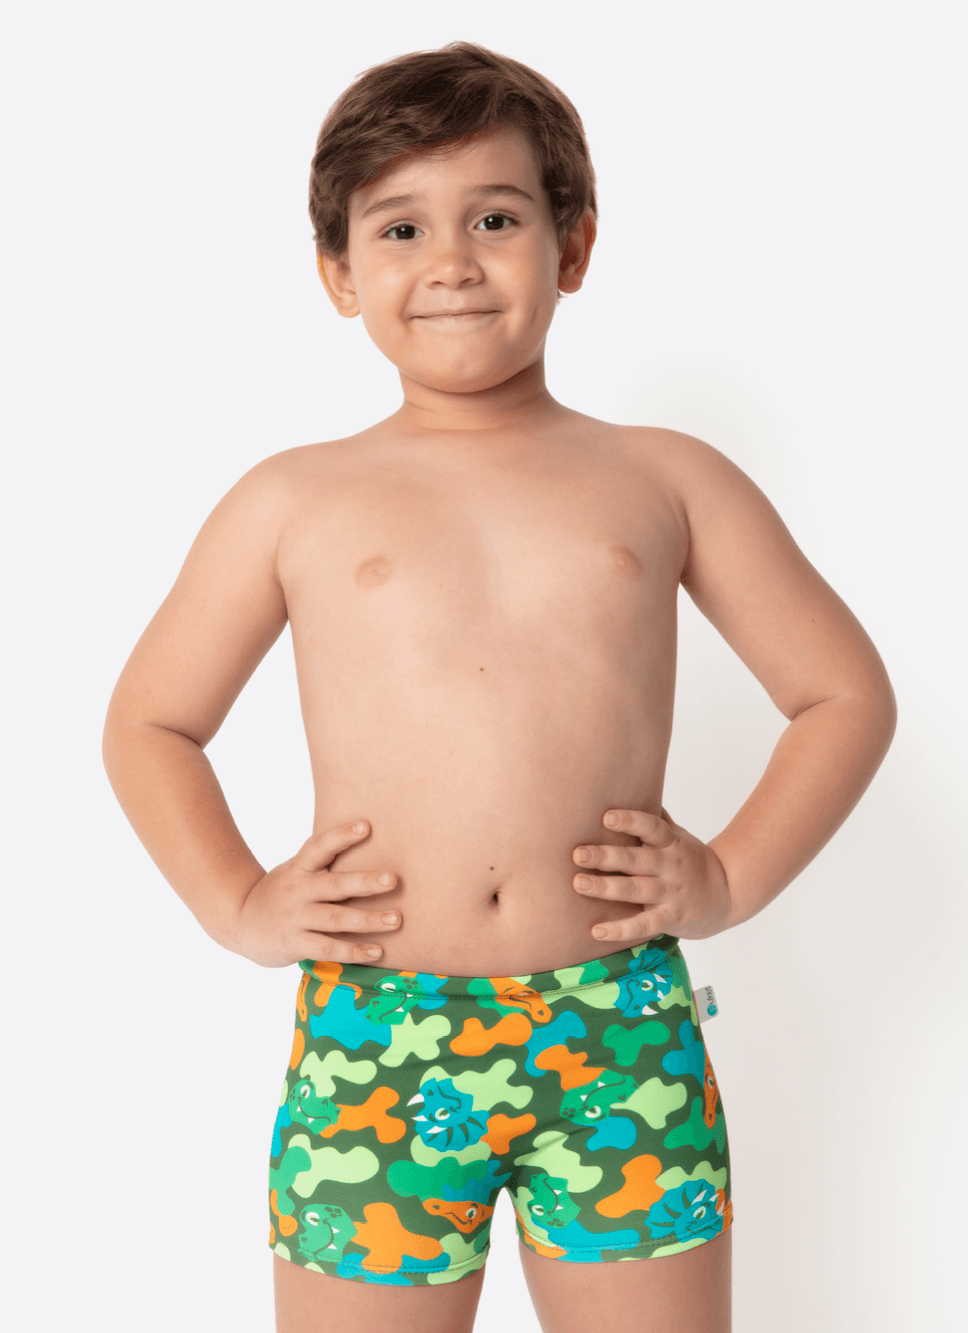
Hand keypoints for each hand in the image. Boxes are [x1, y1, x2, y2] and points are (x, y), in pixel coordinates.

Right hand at [231, 820, 400, 966]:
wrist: (239, 921)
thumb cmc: (283, 891)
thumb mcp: (296, 870)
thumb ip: (324, 862)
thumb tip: (368, 838)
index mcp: (299, 868)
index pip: (320, 847)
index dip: (341, 836)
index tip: (366, 826)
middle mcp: (297, 891)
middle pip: (334, 885)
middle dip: (365, 882)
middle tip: (393, 878)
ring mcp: (295, 918)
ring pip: (335, 919)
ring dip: (367, 920)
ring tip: (396, 919)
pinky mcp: (295, 944)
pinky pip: (328, 949)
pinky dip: (354, 951)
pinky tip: (378, 951)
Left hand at [572, 808, 732, 942]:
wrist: (728, 895)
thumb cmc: (693, 861)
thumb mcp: (679, 837)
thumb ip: (657, 819)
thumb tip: (634, 784)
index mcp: (671, 843)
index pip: (652, 827)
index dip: (631, 821)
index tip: (606, 817)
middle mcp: (671, 867)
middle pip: (637, 859)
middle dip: (606, 856)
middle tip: (577, 853)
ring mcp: (671, 894)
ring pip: (636, 890)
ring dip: (606, 888)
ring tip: (578, 883)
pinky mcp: (671, 919)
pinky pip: (644, 925)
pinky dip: (621, 929)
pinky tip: (596, 930)